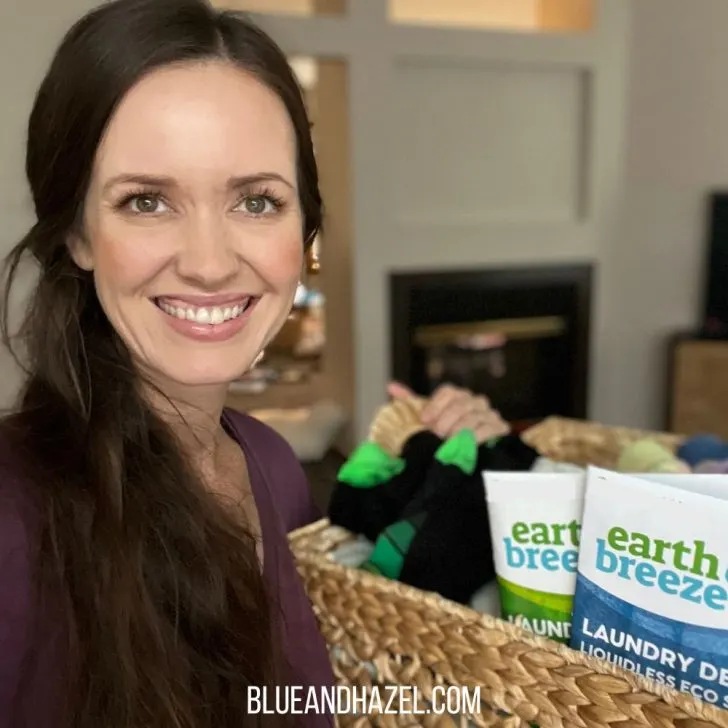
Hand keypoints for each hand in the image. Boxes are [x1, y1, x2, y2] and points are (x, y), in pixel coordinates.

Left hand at [387, 381, 510, 443]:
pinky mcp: (500, 428)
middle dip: (446, 419)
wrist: (470, 455)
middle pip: (461, 403)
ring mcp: (489, 413)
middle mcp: (475, 401)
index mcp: (457, 396)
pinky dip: (477, 435)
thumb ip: (411, 403)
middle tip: (436, 435)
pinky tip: (467, 443)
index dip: (435, 405)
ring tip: (448, 442)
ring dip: (459, 429)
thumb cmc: (446, 436)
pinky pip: (490, 427)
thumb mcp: (428, 420)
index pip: (449, 391)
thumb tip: (391, 386)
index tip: (424, 420)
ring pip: (474, 415)